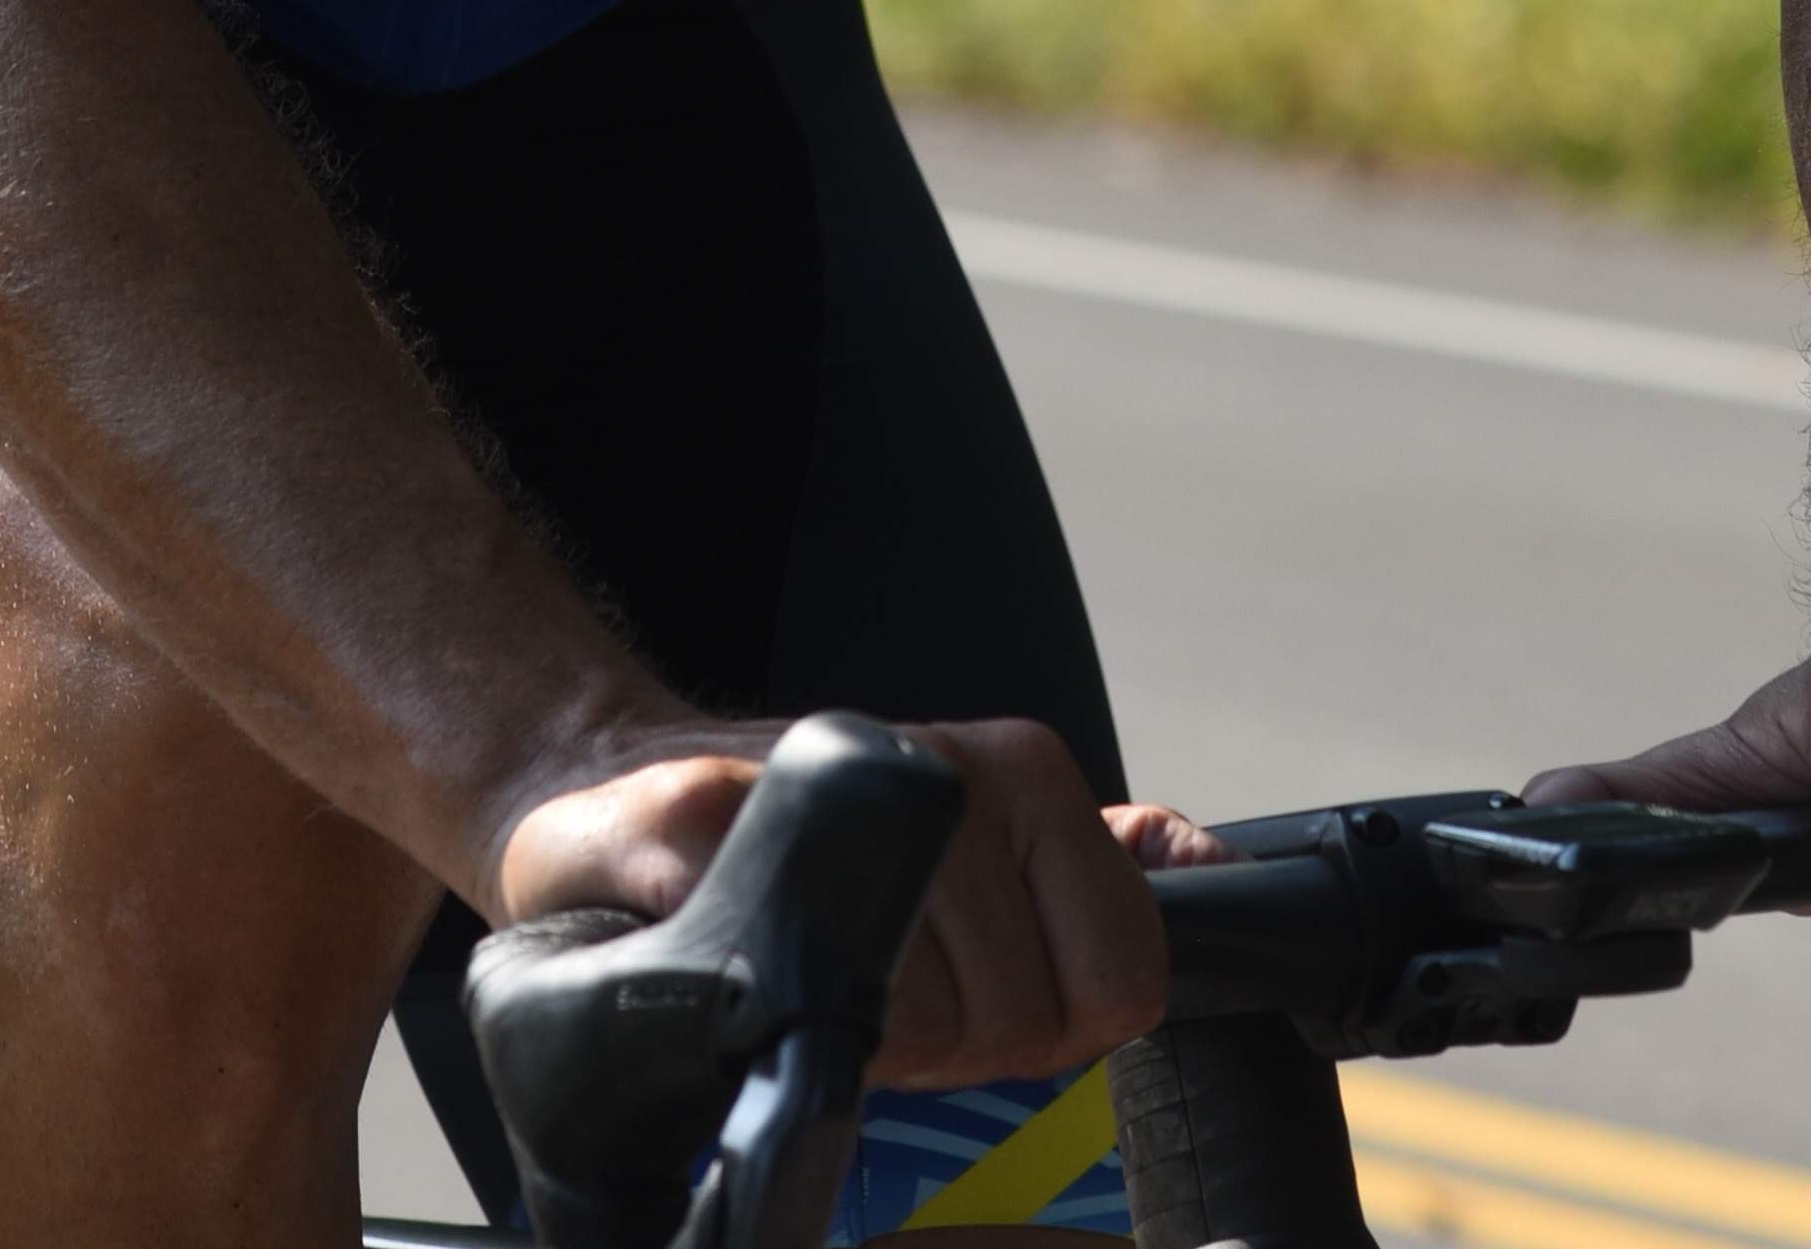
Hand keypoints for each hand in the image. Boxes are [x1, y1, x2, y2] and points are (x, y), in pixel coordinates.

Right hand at [496, 715, 1175, 1084]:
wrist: (599, 792)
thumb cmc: (791, 838)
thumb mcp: (964, 832)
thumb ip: (1089, 857)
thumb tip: (1211, 867)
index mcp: (1017, 770)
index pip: (1120, 974)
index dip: (1047, 1030)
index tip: (969, 1010)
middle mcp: (937, 760)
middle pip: (1013, 1018)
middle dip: (946, 1049)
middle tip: (870, 999)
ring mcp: (819, 782)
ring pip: (912, 1022)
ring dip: (857, 1044)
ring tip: (806, 980)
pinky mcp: (699, 818)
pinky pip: (794, 983)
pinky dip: (774, 1015)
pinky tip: (745, 979)